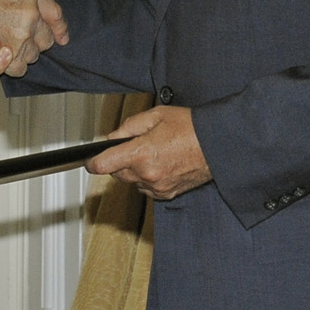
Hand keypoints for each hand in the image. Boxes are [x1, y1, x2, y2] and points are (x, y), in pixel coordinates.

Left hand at [86, 105, 211, 198]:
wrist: (218, 144)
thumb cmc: (191, 127)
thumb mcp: (156, 116)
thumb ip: (129, 126)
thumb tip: (113, 137)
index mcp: (141, 153)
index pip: (103, 164)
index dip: (93, 161)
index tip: (91, 160)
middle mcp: (147, 174)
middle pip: (117, 174)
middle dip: (120, 162)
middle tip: (134, 147)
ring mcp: (158, 187)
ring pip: (133, 183)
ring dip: (136, 171)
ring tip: (154, 154)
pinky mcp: (169, 194)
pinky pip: (148, 190)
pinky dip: (150, 180)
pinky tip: (162, 165)